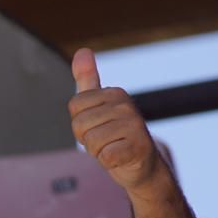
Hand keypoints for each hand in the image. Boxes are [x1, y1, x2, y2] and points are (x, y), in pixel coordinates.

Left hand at [68, 48, 166, 199]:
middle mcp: (127, 105)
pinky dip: (108, 162)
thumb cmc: (116, 137)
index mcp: (115, 93)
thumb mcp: (100, 107)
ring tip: (113, 148)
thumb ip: (88, 80)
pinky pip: (104, 156)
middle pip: (79, 124)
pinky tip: (121, 158)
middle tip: (106, 141)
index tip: (98, 127)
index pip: (74, 106)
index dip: (80, 123)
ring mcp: (134, 125)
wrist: (143, 166)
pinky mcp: (137, 147)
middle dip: (87, 139)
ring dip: (98, 152)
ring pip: (90, 142)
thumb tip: (82, 50)